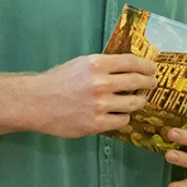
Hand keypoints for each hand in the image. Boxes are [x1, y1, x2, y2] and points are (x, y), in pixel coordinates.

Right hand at [4, 55, 155, 137]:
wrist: (34, 102)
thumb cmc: (57, 81)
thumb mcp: (81, 64)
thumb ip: (105, 65)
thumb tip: (132, 66)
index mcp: (97, 64)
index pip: (133, 62)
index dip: (147, 66)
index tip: (153, 69)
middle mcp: (101, 83)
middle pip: (138, 81)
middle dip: (149, 82)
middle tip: (151, 83)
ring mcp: (99, 105)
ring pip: (134, 103)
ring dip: (139, 101)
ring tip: (137, 100)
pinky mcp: (96, 123)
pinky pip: (122, 120)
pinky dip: (123, 117)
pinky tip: (119, 114)